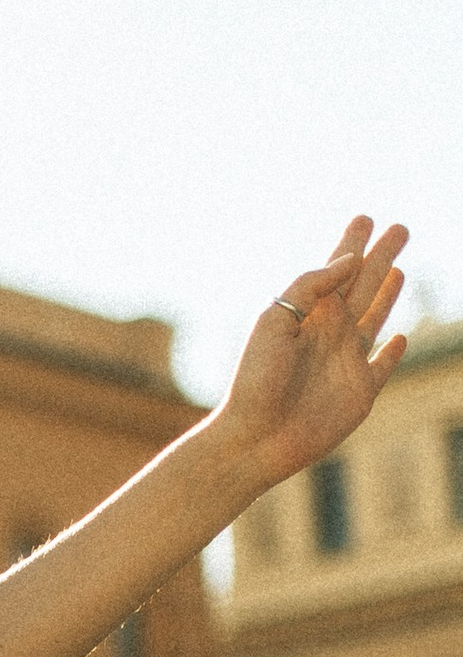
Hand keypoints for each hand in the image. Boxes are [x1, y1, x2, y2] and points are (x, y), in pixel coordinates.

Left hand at [219, 216, 409, 482]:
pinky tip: (401, 336)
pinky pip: (382, 366)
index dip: (351, 243)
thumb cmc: (257, 380)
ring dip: (388, 294)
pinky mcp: (360, 392)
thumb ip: (310, 287)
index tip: (365, 217)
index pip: (336, 269)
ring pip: (375, 318)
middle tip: (399, 228)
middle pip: (363, 285)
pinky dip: (394, 351)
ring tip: (399, 268)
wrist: (256, 439)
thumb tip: (350, 260)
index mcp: (307, 314)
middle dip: (381, 256)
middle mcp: (329, 333)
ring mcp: (346, 361)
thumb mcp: (275, 321)